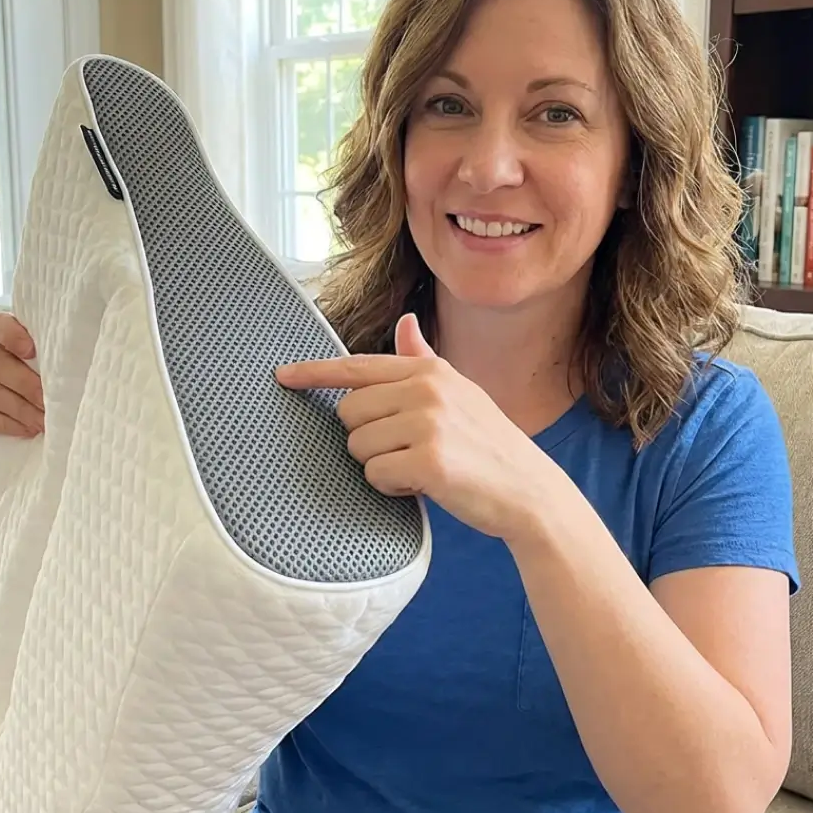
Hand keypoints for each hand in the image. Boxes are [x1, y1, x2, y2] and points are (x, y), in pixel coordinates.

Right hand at [0, 311, 43, 450]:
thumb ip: (55, 364)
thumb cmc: (46, 395)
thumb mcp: (53, 376)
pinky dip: (8, 424)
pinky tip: (27, 429)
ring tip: (42, 421)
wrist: (29, 434)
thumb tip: (75, 368)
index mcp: (5, 343)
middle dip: (25, 383)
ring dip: (20, 408)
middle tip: (47, 401)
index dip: (12, 334)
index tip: (32, 352)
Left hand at [275, 314, 553, 541]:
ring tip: (420, 467)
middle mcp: (426, 389)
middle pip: (348, 413)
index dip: (315, 372)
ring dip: (380, 466)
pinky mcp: (428, 460)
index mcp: (428, 370)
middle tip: (407, 450)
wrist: (529, 491)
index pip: (356, 366)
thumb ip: (422, 360)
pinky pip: (375, 474)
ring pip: (357, 446)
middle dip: (367, 439)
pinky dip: (392, 488)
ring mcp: (427, 422)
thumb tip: (404, 321)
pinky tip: (423, 486)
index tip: (283, 376)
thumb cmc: (489, 445)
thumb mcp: (460, 392)